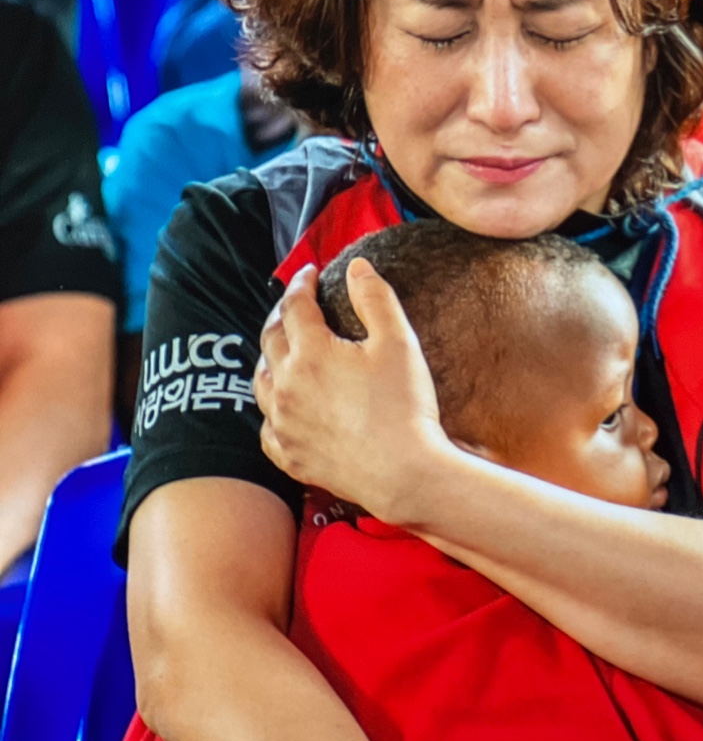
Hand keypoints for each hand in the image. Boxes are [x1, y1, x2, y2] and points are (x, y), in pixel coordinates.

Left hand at [254, 261, 449, 520]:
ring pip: (261, 382)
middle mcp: (285, 385)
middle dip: (281, 316)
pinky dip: (271, 410)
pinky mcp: (289, 455)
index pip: (295, 306)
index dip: (301, 283)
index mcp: (311, 353)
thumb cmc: (404, 406)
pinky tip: (283, 408)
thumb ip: (375, 298)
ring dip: (270, 360)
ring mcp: (283, 423)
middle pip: (271, 339)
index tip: (310, 273)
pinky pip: (266, 428)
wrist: (404, 473)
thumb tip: (357, 267)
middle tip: (296, 306)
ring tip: (283, 353)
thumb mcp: (399, 342)